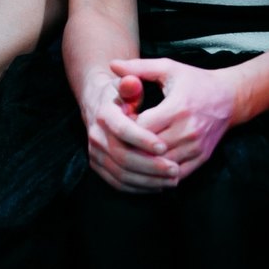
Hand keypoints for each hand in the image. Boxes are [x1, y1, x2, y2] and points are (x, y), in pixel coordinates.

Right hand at [82, 70, 177, 193]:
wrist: (98, 104)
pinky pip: (118, 183)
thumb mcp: (128, 83)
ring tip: (171, 179)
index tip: (164, 146)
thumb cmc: (122, 93)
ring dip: (148, 180)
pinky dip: (139, 188)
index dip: (143, 140)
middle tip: (173, 168)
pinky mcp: (98, 167)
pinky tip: (159, 185)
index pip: (123, 130)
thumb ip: (133, 81)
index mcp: (104, 114)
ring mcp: (95, 154)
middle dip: (150, 165)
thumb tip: (131, 80)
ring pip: (121, 174)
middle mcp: (95, 135)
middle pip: (122, 157)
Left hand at [116, 57, 236, 184]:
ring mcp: (196, 147)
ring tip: (133, 151)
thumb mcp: (168, 68)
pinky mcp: (201, 158)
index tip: (121, 121)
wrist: (229, 98)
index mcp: (177, 107)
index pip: (141, 128)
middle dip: (131, 146)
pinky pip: (176, 175)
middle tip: (122, 139)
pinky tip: (149, 164)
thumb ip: (139, 67)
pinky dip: (160, 173)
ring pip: (160, 165)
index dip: (126, 127)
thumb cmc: (195, 81)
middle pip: (149, 149)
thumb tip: (112, 64)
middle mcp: (188, 130)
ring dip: (144, 162)